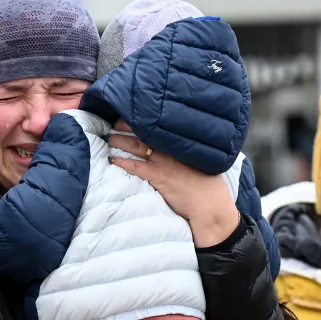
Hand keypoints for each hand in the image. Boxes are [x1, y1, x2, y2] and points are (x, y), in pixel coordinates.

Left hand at [107, 120, 239, 246]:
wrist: (211, 205)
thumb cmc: (208, 185)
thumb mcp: (200, 161)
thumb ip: (186, 152)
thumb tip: (174, 149)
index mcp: (181, 143)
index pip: (158, 126)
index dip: (142, 119)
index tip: (131, 114)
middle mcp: (171, 149)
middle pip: (144, 132)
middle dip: (126, 126)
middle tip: (113, 123)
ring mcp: (164, 162)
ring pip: (136, 147)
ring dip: (120, 141)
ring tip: (109, 138)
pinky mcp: (159, 177)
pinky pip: (136, 167)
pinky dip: (122, 162)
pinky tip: (112, 160)